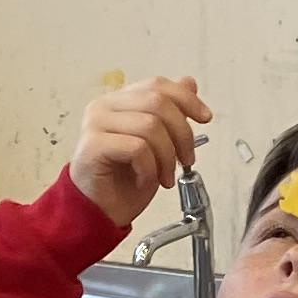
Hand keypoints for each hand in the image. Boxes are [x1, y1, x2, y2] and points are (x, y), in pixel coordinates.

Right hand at [70, 75, 209, 225]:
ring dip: (167, 156)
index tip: (205, 118)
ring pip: (150, 125)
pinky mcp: (93, 146)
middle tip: (187, 159)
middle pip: (157, 102)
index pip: (157, 85)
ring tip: (165, 176)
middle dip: (182, 134)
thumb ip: (170, 112)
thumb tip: (189, 84)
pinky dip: (150, 168)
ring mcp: (96, 124)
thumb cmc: (125, 182)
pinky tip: (145, 179)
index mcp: (119, 101)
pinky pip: (137, 148)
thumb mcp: (159, 143)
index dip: (186, 99)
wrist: (101, 213)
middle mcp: (104, 107)